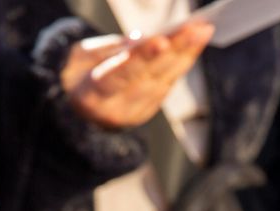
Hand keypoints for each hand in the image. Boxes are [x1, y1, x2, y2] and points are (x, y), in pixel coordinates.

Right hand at [61, 22, 213, 128]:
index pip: (120, 74)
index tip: (162, 41)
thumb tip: (141, 40)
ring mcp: (135, 114)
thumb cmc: (76, 74)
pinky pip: (168, 83)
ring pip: (165, 80)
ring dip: (187, 54)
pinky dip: (182, 62)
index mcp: (92, 96)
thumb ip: (111, 50)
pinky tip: (195, 43)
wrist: (76, 110)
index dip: (142, 58)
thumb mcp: (80, 57)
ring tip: (203, 30)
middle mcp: (116, 110)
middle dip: (176, 50)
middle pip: (150, 76)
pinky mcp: (148, 110)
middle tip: (198, 28)